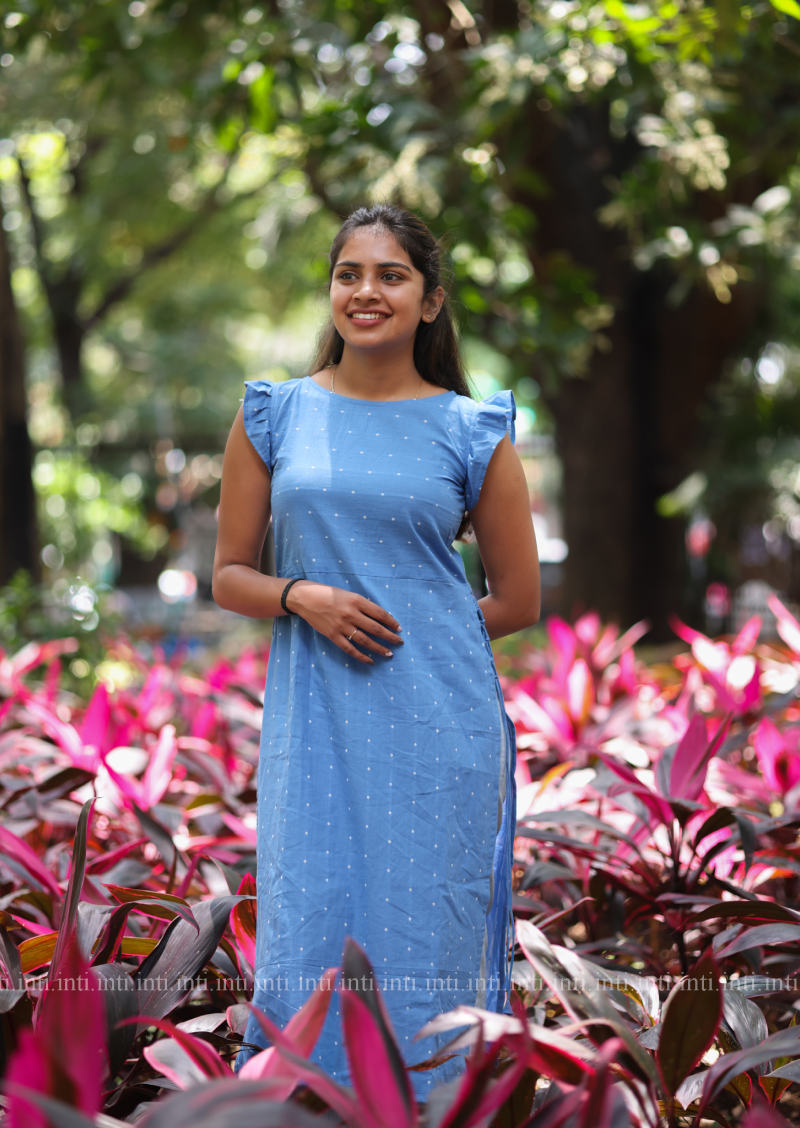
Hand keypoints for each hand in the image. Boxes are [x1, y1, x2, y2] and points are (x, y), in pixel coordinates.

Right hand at [285, 581, 403, 665]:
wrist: (306, 598)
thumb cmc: (329, 594)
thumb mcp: (349, 594)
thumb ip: (362, 605)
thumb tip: (379, 618)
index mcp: (356, 601)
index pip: (380, 614)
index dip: (392, 622)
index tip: (399, 628)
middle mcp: (351, 614)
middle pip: (375, 628)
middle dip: (390, 637)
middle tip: (399, 642)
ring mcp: (341, 626)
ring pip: (365, 640)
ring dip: (379, 648)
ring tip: (389, 653)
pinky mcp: (333, 635)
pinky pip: (350, 649)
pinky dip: (361, 656)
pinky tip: (370, 661)